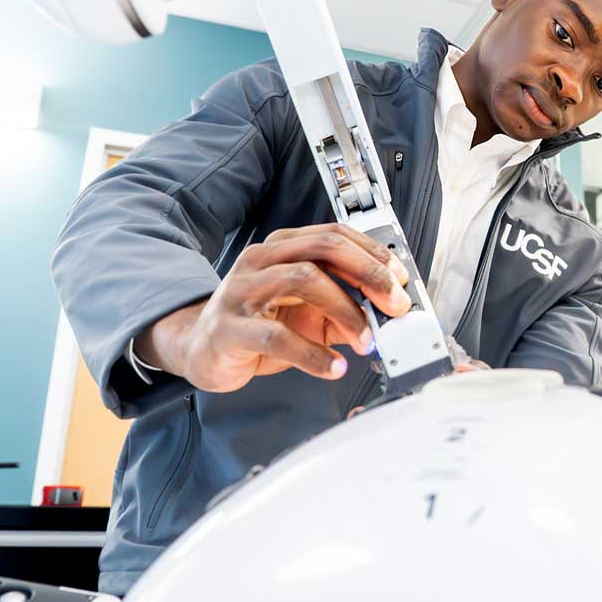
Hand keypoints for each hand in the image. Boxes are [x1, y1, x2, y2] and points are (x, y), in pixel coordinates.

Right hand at [136, 223, 411, 392]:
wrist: (201, 347)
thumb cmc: (259, 325)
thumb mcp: (307, 312)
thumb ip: (343, 309)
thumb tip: (388, 317)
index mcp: (283, 248)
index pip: (335, 235)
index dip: (373, 254)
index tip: (401, 279)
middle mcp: (261, 260)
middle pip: (323, 249)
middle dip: (368, 274)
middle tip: (394, 305)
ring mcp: (242, 290)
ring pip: (302, 280)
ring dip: (345, 311)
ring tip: (367, 340)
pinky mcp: (230, 327)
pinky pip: (277, 337)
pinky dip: (313, 354)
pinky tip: (333, 366)